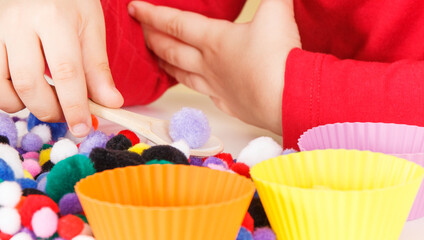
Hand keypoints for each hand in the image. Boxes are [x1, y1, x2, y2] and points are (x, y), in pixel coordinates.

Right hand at [0, 0, 122, 136]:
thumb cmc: (67, 2)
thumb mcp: (91, 28)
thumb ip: (98, 69)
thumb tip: (110, 104)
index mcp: (52, 17)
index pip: (65, 72)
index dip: (74, 106)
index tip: (82, 128)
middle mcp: (15, 21)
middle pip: (26, 83)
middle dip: (47, 110)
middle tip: (61, 113)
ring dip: (14, 104)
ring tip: (33, 97)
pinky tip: (7, 86)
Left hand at [128, 0, 300, 134]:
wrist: (289, 98)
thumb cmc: (279, 55)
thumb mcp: (276, 9)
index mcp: (214, 39)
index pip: (175, 23)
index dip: (152, 14)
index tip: (134, 8)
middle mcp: (209, 64)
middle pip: (172, 50)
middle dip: (153, 39)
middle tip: (140, 32)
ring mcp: (217, 87)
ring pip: (183, 75)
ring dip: (167, 65)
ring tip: (157, 60)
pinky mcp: (230, 104)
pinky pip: (206, 94)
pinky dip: (196, 88)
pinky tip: (200, 87)